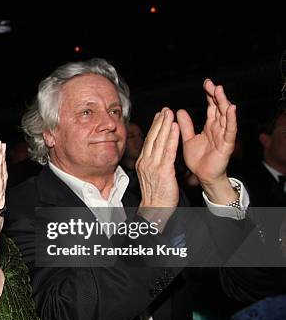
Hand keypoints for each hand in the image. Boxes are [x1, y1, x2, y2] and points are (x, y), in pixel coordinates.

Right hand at [136, 108, 179, 224]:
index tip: (159, 116)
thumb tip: (155, 153)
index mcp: (143, 162)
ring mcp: (153, 166)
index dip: (154, 127)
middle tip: (165, 110)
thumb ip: (152, 163)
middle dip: (159, 122)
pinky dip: (171, 138)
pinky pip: (168, 151)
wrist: (155, 209)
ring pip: (159, 142)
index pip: (149, 141)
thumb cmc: (156, 196)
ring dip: (165, 126)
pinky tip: (175, 128)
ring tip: (170, 113)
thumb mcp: (150, 176)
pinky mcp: (163, 171)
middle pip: (152, 138)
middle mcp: (146, 162)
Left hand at [177, 79, 237, 202]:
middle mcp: (218, 129)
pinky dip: (231, 119)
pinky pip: (230, 130)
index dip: (209, 95)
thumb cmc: (198, 159)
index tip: (206, 83)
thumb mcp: (188, 139)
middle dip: (216, 95)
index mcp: (210, 126)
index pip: (211, 107)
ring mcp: (223, 136)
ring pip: (225, 116)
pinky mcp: (226, 144)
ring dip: (224, 103)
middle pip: (219, 108)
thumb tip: (178, 111)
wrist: (203, 176)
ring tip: (220, 91)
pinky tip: (231, 109)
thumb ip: (185, 125)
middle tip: (212, 83)